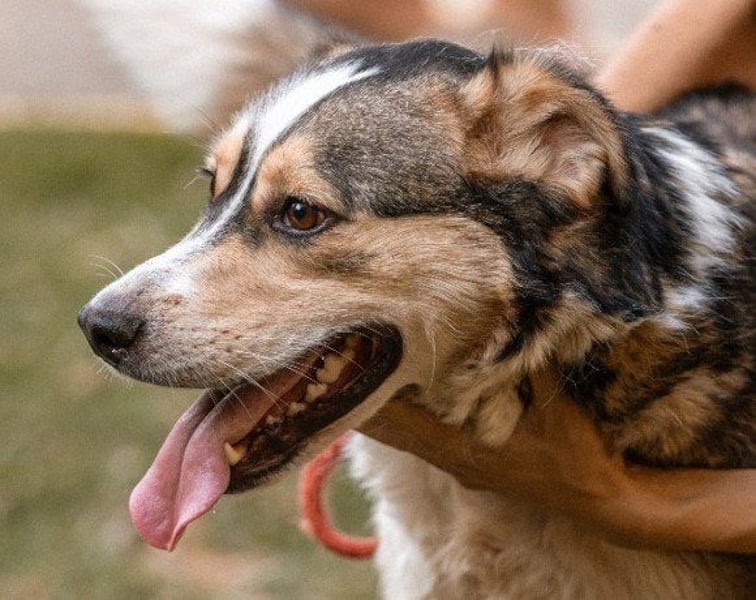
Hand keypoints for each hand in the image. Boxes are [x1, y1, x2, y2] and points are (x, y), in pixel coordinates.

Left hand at [359, 367, 755, 553]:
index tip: (349, 372)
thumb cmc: (577, 454)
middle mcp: (455, 460)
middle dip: (367, 402)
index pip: (406, 425)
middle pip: (395, 433)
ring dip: (383, 411)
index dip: (376, 402)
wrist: (599, 500)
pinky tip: (395, 397)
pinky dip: (404, 418)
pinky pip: (423, 439)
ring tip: (352, 376)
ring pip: (406, 438)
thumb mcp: (558, 405)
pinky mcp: (468, 465)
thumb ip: (532, 363)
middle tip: (336, 364)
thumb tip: (517, 316)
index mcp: (468, 450)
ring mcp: (460, 465)